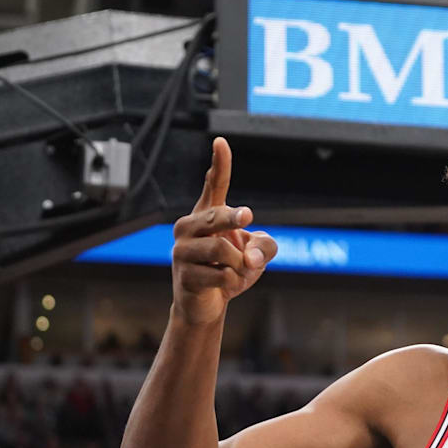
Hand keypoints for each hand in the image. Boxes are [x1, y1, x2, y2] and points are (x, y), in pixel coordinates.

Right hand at [171, 137, 277, 324]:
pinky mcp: (184, 275)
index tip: (221, 142)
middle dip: (235, 218)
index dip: (219, 164)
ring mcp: (182, 251)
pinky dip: (233, 282)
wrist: (206, 306)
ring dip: (240, 265)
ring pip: (222, 250)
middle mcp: (189, 227)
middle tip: (247, 217)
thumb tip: (250, 257)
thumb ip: (265, 246)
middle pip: (217, 215)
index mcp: (207, 216)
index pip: (213, 185)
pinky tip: (225, 285)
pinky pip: (220, 275)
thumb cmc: (230, 271)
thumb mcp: (257, 254)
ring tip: (238, 272)